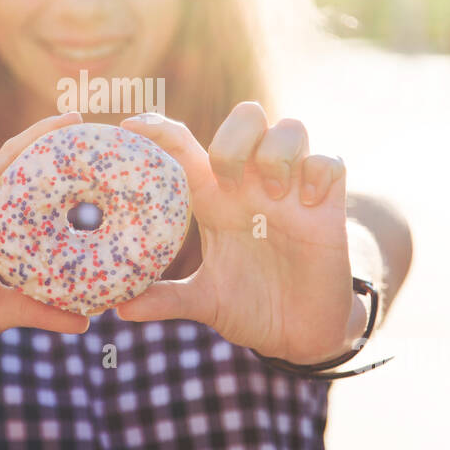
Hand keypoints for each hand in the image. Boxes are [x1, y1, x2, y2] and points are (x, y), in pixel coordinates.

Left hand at [118, 103, 359, 364]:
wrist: (301, 333)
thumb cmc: (251, 306)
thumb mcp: (205, 301)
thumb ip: (166, 299)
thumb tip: (120, 308)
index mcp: (217, 198)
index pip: (187, 145)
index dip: (160, 129)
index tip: (131, 127)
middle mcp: (255, 184)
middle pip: (246, 117)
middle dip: (234, 139)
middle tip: (230, 182)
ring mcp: (293, 190)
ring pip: (290, 128)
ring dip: (277, 153)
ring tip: (274, 195)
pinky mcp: (329, 206)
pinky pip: (330, 163)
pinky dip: (317, 174)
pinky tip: (308, 205)